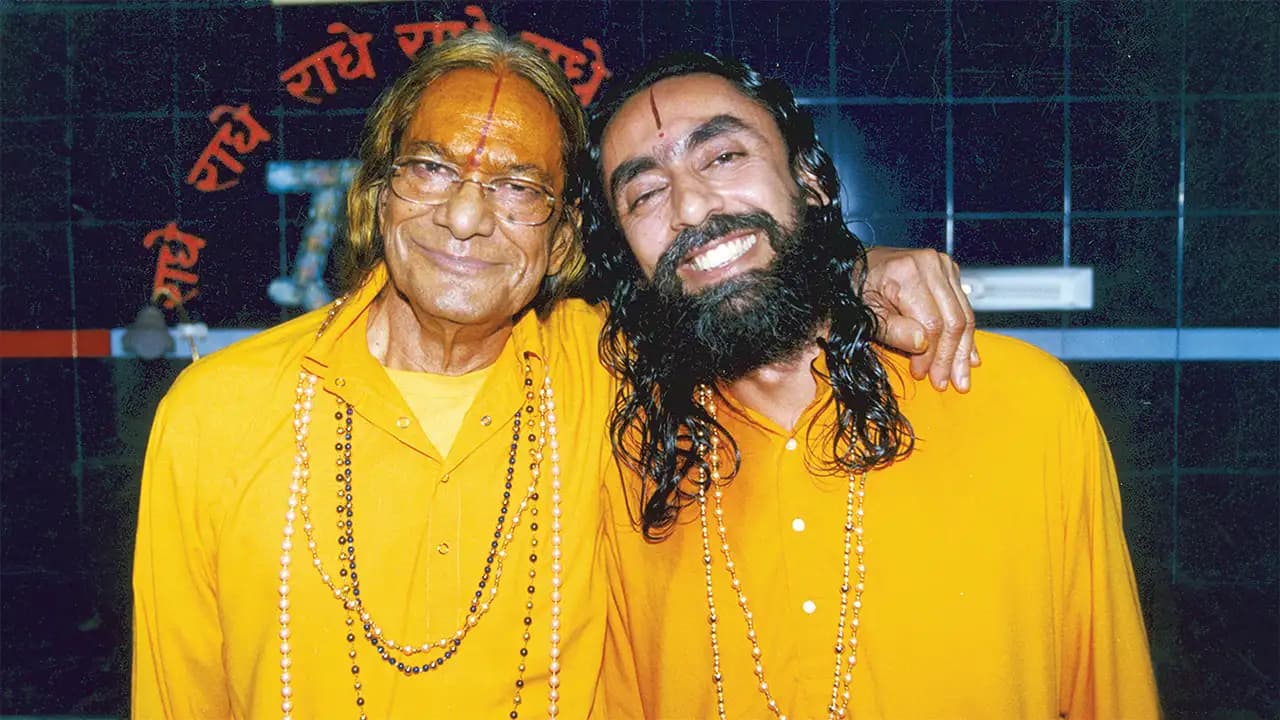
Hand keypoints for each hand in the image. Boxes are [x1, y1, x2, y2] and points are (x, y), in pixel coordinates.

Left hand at [861, 246, 978, 391]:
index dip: (930, 355)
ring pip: (964, 316)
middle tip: (950, 383)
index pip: (932, 323)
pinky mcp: (949, 273)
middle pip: (953, 320)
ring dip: (963, 351)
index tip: (922, 374)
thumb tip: (922, 345)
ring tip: (961, 377)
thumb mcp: (867, 314)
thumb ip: (893, 331)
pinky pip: (964, 308)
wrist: (857, 265)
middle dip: (951, 357)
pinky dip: (966, 335)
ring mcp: (943, 266)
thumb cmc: (857, 288)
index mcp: (908, 272)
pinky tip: (970, 356)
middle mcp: (931, 265)